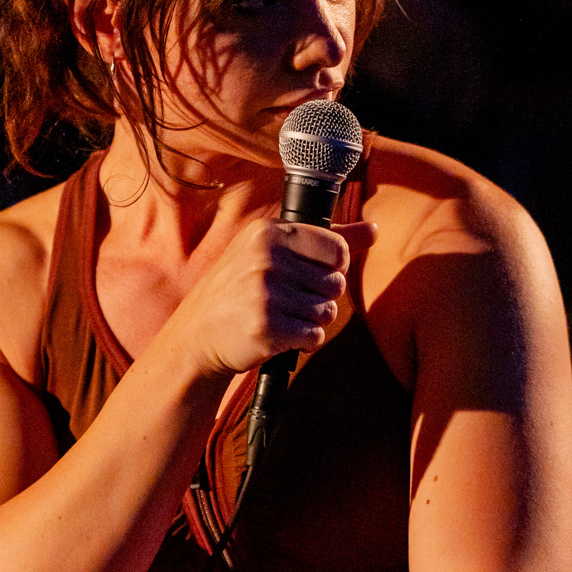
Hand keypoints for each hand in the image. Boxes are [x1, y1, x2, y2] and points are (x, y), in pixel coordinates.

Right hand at [176, 217, 373, 379]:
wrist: (198, 335)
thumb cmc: (241, 290)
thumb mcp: (274, 252)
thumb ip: (328, 240)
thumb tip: (373, 230)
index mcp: (270, 233)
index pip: (338, 249)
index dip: (332, 269)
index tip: (310, 276)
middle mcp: (267, 259)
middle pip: (336, 283)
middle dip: (320, 299)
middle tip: (289, 302)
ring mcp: (265, 294)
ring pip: (328, 312)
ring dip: (311, 322)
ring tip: (283, 318)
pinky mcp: (267, 328)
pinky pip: (314, 336)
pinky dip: (304, 342)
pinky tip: (281, 336)